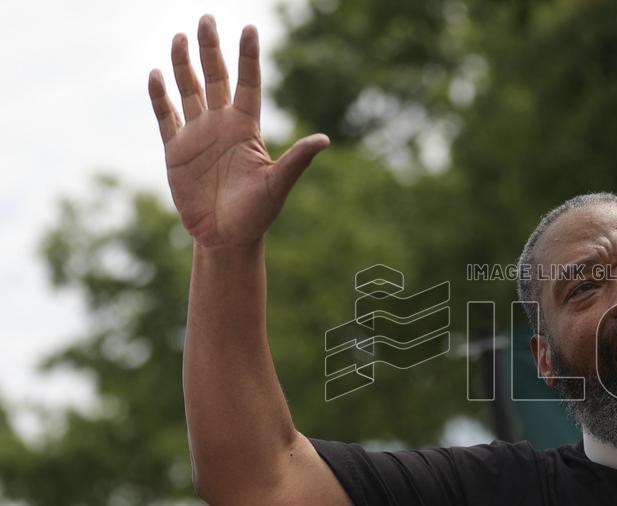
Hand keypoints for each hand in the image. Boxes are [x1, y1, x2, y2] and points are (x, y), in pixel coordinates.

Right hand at [147, 15, 328, 246]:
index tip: (249, 29)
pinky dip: (160, 97)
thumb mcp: (278, 184)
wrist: (227, 237)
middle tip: (207, 19)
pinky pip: (166, 117)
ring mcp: (197, 135)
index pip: (248, 84)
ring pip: (189, 90)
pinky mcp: (176, 150)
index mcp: (246, 128)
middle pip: (215, 78)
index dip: (248, 58)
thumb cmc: (258, 213)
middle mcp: (221, 125)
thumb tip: (324, 139)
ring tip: (180, 37)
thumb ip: (297, 160)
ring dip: (183, 64)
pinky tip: (156, 75)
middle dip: (211, 49)